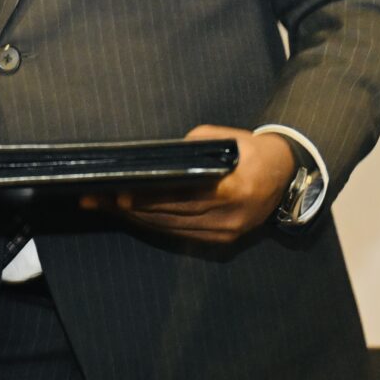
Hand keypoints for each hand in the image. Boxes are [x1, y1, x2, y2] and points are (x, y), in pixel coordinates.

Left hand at [92, 125, 294, 244]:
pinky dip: (153, 224)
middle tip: (94, 198)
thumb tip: (158, 159)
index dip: (148, 197)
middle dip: (128, 207)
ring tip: (101, 206)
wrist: (285, 175)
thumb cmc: (251, 150)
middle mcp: (228, 217)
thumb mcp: (226, 139)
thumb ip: (192, 148)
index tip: (118, 193)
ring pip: (170, 228)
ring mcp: (224, 233)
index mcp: (233, 189)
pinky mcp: (220, 240)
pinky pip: (179, 234)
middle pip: (169, 215)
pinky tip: (129, 215)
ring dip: (134, 218)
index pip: (181, 196)